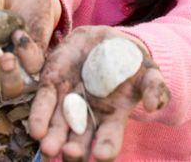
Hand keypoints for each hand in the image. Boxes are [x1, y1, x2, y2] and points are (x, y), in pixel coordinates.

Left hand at [29, 25, 169, 161]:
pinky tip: (36, 129)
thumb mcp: (147, 72)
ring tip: (48, 148)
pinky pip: (44, 102)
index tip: (101, 154)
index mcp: (112, 118)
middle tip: (69, 154)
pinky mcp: (53, 85)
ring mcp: (68, 103)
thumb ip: (154, 88)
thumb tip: (152, 106)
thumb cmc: (130, 61)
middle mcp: (87, 117)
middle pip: (78, 142)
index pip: (108, 141)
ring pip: (58, 127)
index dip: (105, 149)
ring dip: (52, 139)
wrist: (106, 40)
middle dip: (73, 151)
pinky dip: (39, 116)